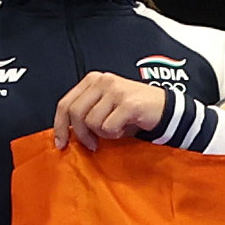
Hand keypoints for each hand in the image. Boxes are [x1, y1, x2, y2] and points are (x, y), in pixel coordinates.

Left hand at [51, 71, 169, 153]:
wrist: (165, 109)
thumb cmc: (131, 111)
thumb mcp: (104, 106)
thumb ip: (85, 112)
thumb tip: (63, 132)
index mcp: (93, 80)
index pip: (65, 103)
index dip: (59, 126)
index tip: (61, 143)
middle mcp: (102, 81)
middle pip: (75, 113)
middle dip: (81, 134)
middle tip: (92, 144)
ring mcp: (115, 90)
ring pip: (91, 122)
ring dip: (103, 133)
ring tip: (116, 128)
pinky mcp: (128, 103)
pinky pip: (108, 128)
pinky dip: (115, 134)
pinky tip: (125, 128)